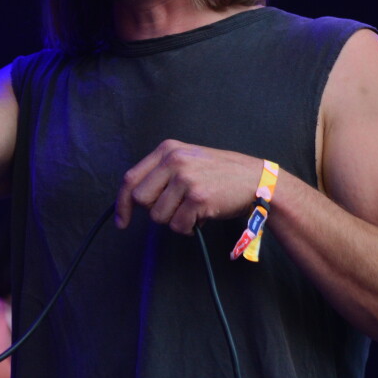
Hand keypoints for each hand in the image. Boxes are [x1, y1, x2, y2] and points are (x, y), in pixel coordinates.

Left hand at [114, 140, 264, 234]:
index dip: (122, 204)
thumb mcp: (188, 161)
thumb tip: (134, 200)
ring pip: (158, 216)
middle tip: (176, 209)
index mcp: (167, 150)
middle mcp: (174, 160)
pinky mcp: (198, 197)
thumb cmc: (219, 175)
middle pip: (141, 199)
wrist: (256, 179)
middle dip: (155, 211)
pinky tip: (203, 215)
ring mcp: (186, 178)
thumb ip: (162, 173)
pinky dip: (188, 228)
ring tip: (194, 209)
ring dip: (175, 220)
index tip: (122, 222)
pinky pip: (178, 225)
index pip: (130, 179)